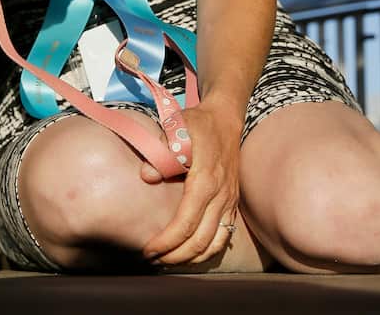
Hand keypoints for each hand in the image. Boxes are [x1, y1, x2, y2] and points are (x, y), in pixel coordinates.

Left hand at [141, 100, 242, 265]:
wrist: (225, 118)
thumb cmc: (196, 124)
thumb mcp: (175, 129)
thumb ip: (161, 152)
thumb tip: (147, 176)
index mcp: (205, 181)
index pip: (185, 224)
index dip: (166, 242)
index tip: (147, 250)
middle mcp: (221, 196)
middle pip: (200, 241)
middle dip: (176, 256)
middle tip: (154, 261)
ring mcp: (229, 201)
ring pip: (215, 244)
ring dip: (192, 258)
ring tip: (169, 261)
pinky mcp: (233, 202)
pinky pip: (224, 236)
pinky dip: (208, 251)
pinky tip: (191, 253)